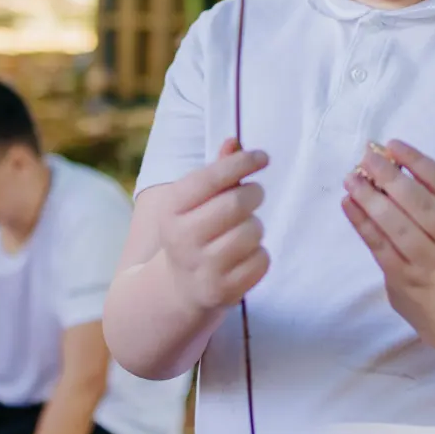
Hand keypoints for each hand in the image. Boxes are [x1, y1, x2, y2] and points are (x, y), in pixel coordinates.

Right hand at [159, 139, 269, 310]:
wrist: (179, 287)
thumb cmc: (195, 229)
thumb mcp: (195, 200)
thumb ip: (217, 170)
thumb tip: (234, 142)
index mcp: (171, 209)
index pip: (212, 177)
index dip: (242, 162)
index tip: (263, 157)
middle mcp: (182, 238)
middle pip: (237, 203)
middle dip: (254, 193)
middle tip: (254, 195)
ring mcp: (202, 268)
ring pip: (253, 230)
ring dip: (255, 226)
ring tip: (242, 231)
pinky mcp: (223, 291)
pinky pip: (262, 259)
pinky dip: (260, 254)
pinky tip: (244, 256)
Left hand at [342, 140, 434, 348]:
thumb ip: (425, 195)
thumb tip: (385, 159)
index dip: (418, 161)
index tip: (392, 144)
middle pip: (421, 205)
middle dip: (391, 178)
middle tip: (366, 158)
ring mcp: (427, 262)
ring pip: (398, 227)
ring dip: (371, 200)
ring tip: (351, 179)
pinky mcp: (404, 279)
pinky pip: (380, 246)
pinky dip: (362, 223)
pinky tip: (348, 203)